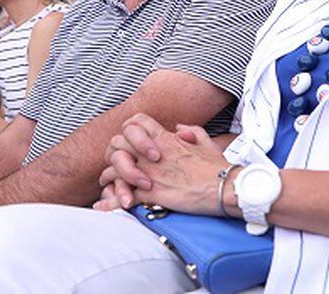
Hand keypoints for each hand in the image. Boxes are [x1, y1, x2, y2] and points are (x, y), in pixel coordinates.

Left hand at [96, 113, 227, 214]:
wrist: (225, 188)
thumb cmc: (218, 168)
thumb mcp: (206, 142)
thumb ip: (190, 131)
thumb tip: (178, 128)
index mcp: (165, 139)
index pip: (136, 122)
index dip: (128, 130)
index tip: (128, 142)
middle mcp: (153, 153)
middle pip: (118, 143)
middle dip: (113, 153)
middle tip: (114, 163)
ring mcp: (150, 173)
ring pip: (115, 167)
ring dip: (108, 176)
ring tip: (106, 184)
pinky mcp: (151, 194)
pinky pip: (122, 195)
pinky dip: (110, 202)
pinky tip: (104, 206)